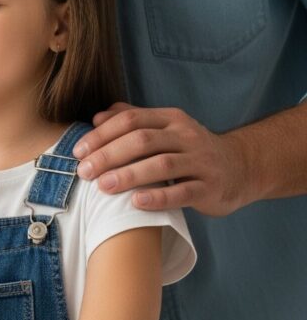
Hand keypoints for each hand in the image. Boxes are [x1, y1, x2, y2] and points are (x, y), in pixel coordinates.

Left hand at [73, 101, 248, 215]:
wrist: (242, 168)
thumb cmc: (190, 149)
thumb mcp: (165, 128)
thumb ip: (132, 120)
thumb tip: (97, 117)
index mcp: (171, 119)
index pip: (131, 120)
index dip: (102, 134)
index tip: (79, 151)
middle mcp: (187, 136)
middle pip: (142, 141)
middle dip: (108, 155)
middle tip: (84, 171)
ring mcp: (201, 162)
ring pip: (161, 165)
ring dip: (128, 175)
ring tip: (102, 186)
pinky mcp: (211, 188)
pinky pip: (183, 192)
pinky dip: (158, 197)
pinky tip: (136, 202)